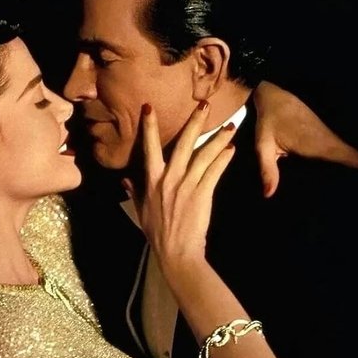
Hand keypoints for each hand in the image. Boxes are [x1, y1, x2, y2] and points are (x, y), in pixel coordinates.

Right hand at [122, 100, 236, 271]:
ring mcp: (187, 184)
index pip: (150, 147)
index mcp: (152, 180)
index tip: (149, 108)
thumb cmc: (158, 233)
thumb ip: (135, 192)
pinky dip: (223, 158)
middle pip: (184, 143)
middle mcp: (169, 178)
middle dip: (195, 122)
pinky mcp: (203, 193)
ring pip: (204, 154)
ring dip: (218, 138)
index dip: (150, 126)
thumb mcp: (141, 211)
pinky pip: (215, 170)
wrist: (176, 251)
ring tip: (230, 126)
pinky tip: (231, 148)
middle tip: (205, 105)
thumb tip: (126, 180)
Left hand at [253, 80, 357, 197]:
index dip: (356, 163)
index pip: (341, 155)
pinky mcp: (328, 133)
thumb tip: (268, 194)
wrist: (275, 96)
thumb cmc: (269, 121)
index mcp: (313, 143)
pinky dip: (351, 155)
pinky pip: (342, 147)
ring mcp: (329, 135)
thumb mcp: (263, 146)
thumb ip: (268, 170)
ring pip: (349, 150)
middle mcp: (326, 139)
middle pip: (351, 155)